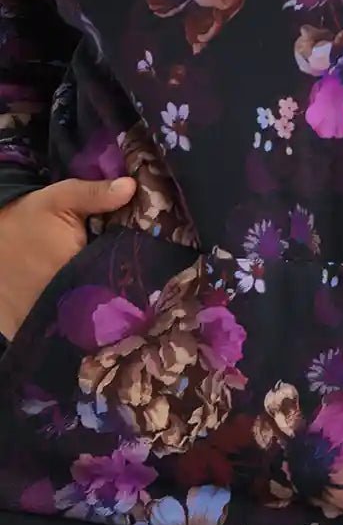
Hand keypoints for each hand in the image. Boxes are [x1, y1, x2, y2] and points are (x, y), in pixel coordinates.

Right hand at [0, 176, 136, 341]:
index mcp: (70, 268)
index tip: (141, 287)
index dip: (127, 289)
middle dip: (109, 308)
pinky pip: (49, 338)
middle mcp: (53, 299)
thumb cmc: (28, 216)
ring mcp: (33, 317)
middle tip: (125, 301)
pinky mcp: (18, 328)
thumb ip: (97, 195)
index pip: (111, 287)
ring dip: (84, 323)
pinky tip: (74, 321)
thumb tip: (132, 187)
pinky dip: (62, 333)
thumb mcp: (62, 198)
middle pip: (93, 314)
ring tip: (101, 313)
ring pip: (71, 330)